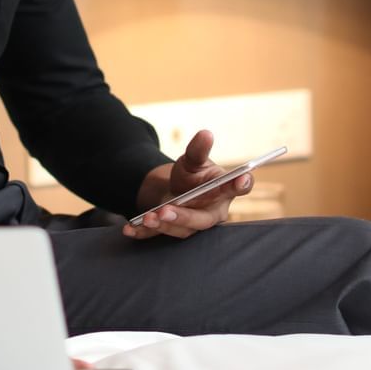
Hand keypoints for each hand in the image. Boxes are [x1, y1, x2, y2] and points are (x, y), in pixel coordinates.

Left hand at [124, 129, 252, 240]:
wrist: (174, 190)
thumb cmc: (191, 175)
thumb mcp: (192, 160)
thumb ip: (198, 150)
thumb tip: (206, 134)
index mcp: (223, 191)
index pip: (238, 187)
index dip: (241, 184)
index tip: (241, 179)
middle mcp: (212, 213)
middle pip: (202, 219)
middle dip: (184, 217)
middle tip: (167, 211)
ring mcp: (191, 225)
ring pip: (180, 230)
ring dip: (163, 225)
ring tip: (148, 217)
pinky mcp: (171, 231)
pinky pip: (157, 236)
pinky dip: (142, 233)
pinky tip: (129, 229)